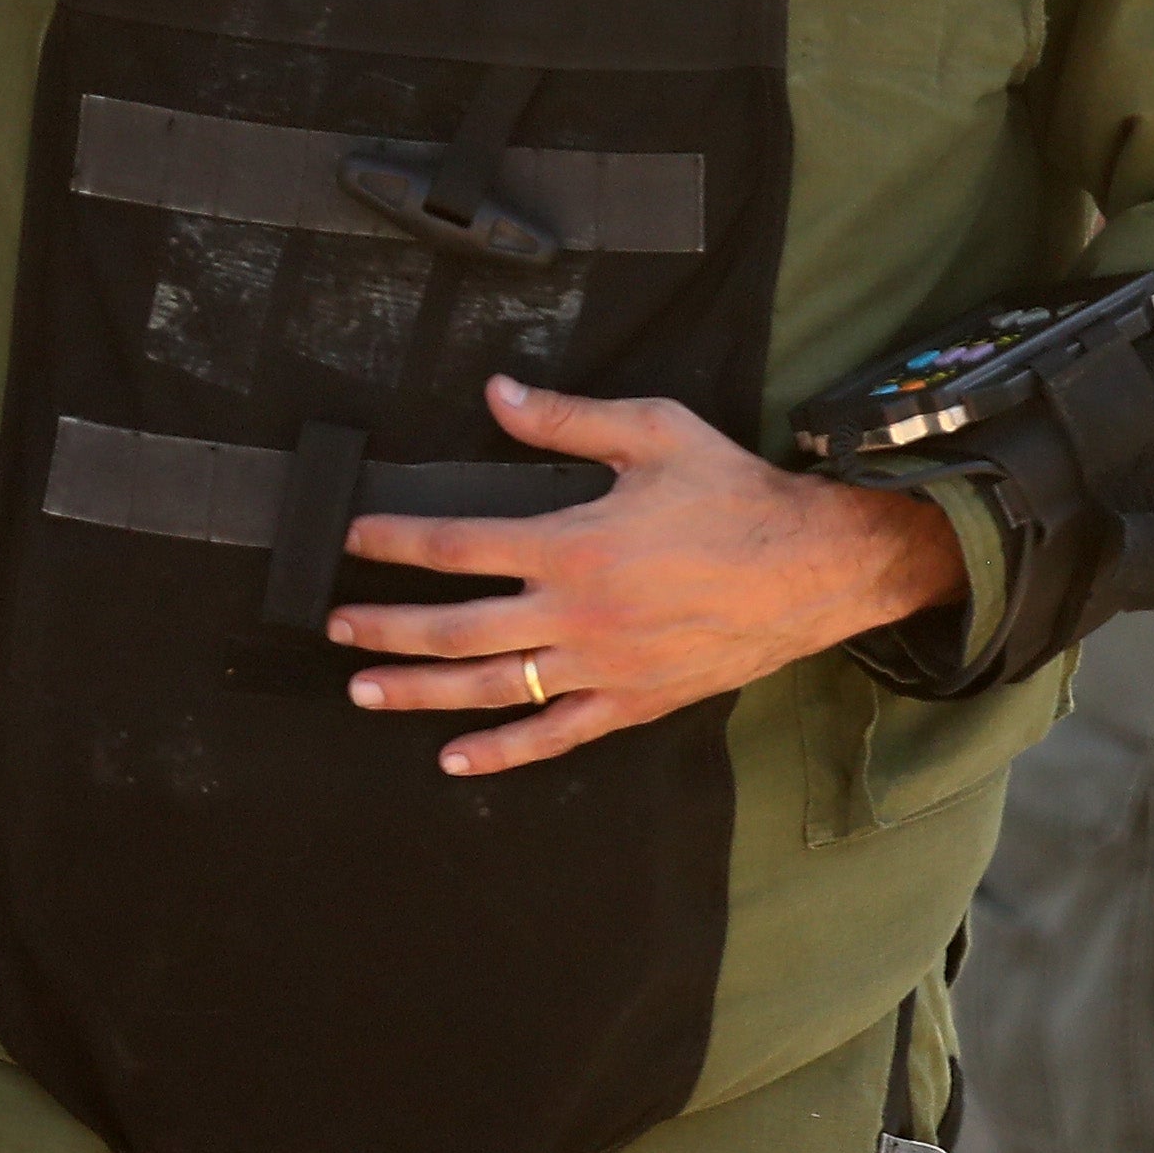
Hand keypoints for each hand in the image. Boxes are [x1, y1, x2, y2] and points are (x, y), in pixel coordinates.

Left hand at [323, 374, 964, 776]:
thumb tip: (494, 393)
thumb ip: (565, 417)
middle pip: (457, 628)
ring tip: (363, 691)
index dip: (396, 542)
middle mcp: (577, 615)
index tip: (351, 538)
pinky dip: (502, 752)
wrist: (818, 567)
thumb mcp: (652, 432)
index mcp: (573, 544)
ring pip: (492, 688)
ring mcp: (604, 667)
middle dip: (387, 628)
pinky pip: (556, 734)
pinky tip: (454, 759)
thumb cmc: (735, 493)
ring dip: (421, 692)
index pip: (457, 545)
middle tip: (335, 627)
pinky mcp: (635, 701)